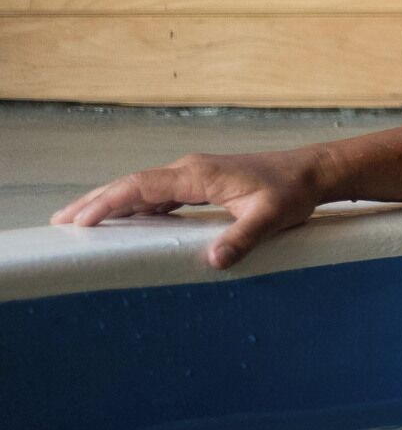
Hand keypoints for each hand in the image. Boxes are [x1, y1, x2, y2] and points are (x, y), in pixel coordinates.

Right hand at [52, 151, 328, 269]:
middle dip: (95, 202)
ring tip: (77, 221)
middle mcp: (190, 170)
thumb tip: (213, 259)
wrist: (313, 171)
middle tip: (59, 222)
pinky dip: (133, 205)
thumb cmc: (293, 191)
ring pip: (142, 188)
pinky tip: (122, 220)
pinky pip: (157, 193)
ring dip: (111, 203)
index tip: (80, 218)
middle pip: (132, 184)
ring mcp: (194, 175)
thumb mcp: (271, 217)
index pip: (141, 186)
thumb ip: (242, 237)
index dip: (109, 202)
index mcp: (198, 174)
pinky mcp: (201, 182)